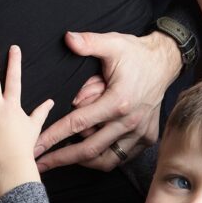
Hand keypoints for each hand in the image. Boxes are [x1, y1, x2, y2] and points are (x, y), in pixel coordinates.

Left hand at [34, 30, 181, 172]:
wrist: (165, 62)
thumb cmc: (136, 54)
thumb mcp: (113, 43)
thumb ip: (89, 42)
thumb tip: (68, 38)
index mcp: (118, 101)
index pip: (77, 123)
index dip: (53, 136)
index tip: (36, 146)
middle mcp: (129, 121)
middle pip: (89, 150)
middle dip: (61, 159)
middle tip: (39, 164)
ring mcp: (139, 133)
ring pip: (106, 159)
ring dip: (82, 162)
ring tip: (61, 160)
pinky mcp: (146, 138)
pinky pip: (121, 158)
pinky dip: (103, 159)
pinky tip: (87, 156)